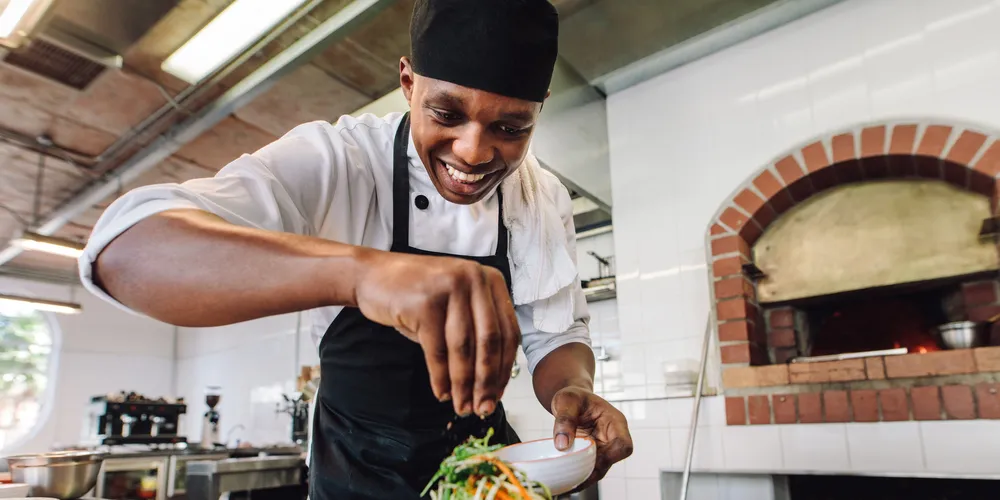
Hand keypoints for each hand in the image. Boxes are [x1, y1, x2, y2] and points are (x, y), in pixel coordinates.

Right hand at [354, 250, 520, 416]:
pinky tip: (442, 394)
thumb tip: (492, 385)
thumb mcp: (457, 306)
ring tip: (462, 407)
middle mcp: (475, 279)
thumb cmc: (418, 296)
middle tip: (482, 409)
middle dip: (486, 381)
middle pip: (489, 341)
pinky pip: (437, 350)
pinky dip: (440, 377)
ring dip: (463, 385)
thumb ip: (478, 332)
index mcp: (492, 280)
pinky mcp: (425, 302)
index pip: (508, 331)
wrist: (373, 275)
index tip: (498, 395)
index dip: (504, 368)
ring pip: (463, 349)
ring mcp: (450, 288)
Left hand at [551, 387, 632, 489]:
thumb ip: (565, 419)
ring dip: (584, 478)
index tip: (592, 459)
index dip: (611, 456)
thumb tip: (562, 445)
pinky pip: (588, 469)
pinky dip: (578, 476)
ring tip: (566, 484)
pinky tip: (565, 482)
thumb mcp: (567, 400)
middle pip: (610, 462)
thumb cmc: (573, 396)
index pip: (623, 445)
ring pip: (599, 469)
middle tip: (572, 477)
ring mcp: (603, 448)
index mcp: (615, 422)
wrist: (571, 399)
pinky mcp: (592, 455)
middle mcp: (612, 438)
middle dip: (593, 472)